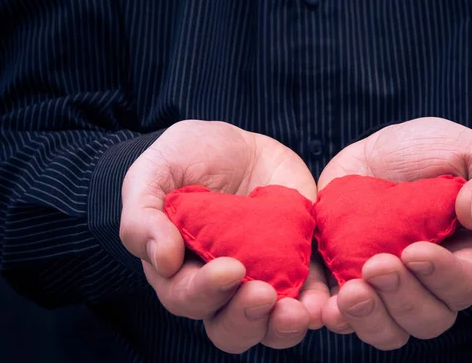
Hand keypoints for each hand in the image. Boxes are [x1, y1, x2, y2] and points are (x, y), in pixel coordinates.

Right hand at [119, 120, 328, 352]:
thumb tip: (162, 260)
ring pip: (273, 323)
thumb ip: (143, 217)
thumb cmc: (185, 159)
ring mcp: (264, 276)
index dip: (206, 293)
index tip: (229, 268)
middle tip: (263, 294)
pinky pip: (312, 293)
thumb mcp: (153, 174)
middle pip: (232, 327)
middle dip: (247, 318)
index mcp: (183, 271)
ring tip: (302, 311)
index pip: (188, 299)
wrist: (234, 145)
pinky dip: (320, 302)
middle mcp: (224, 286)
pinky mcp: (299, 261)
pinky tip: (328, 300)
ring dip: (286, 325)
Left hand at [318, 117, 471, 349]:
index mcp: (469, 257)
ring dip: (369, 318)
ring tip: (349, 293)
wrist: (376, 152)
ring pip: (388, 329)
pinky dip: (334, 317)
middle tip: (375, 266)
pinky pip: (344, 317)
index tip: (415, 251)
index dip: (444, 277)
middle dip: (402, 299)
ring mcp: (389, 288)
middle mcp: (431, 283)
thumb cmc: (432, 150)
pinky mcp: (349, 281)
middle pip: (427, 318)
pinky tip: (324, 306)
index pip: (468, 284)